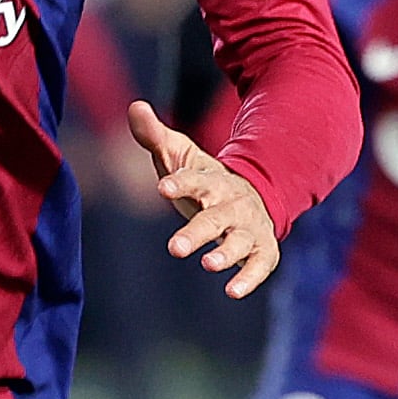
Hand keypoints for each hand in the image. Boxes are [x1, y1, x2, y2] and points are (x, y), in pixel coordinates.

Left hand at [128, 100, 281, 296]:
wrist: (253, 195)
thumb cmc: (205, 180)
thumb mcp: (181, 156)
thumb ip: (155, 136)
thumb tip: (134, 106)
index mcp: (212, 180)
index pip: (195, 179)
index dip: (181, 183)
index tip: (163, 187)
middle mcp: (233, 203)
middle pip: (214, 217)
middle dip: (197, 231)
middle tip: (175, 248)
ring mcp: (249, 227)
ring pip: (238, 241)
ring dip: (226, 254)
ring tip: (207, 263)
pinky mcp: (262, 250)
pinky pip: (259, 265)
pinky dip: (249, 278)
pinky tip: (232, 292)